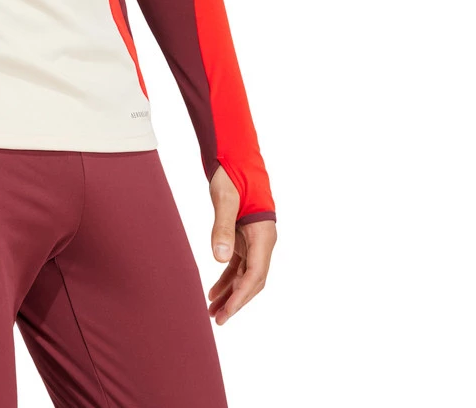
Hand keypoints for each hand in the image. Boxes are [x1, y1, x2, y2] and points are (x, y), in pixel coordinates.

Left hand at [206, 165, 275, 324]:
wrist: (235, 155)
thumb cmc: (231, 173)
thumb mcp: (225, 199)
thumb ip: (223, 227)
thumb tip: (219, 258)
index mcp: (263, 235)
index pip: (255, 275)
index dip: (241, 297)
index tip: (226, 313)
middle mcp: (263, 240)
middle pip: (253, 280)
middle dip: (237, 301)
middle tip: (218, 319)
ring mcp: (254, 238)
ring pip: (245, 275)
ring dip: (231, 293)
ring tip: (213, 311)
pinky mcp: (244, 235)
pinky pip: (238, 264)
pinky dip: (227, 278)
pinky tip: (214, 290)